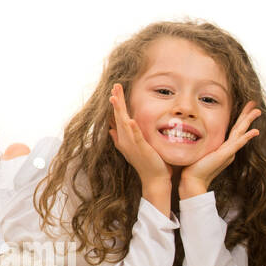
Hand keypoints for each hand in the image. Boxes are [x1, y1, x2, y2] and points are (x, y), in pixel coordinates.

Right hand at [107, 83, 170, 198]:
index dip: (116, 103)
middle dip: (116, 101)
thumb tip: (111, 129)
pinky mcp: (141, 149)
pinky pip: (136, 137)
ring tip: (114, 98)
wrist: (154, 179)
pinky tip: (130, 120)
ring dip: (119, 110)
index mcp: (124, 138)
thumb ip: (121, 138)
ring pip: (123, 123)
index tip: (114, 90)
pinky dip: (132, 129)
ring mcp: (132, 144)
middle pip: (118, 116)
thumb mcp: (134, 147)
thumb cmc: (148, 164)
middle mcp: (125, 139)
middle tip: (114, 86)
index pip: (118, 117)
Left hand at [179, 101, 261, 198]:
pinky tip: (254, 131)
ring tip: (257, 111)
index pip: (234, 129)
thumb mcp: (200, 150)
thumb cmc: (193, 167)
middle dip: (247, 116)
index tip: (246, 108)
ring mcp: (228, 152)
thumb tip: (194, 134)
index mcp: (224, 147)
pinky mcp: (224, 155)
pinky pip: (237, 144)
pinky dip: (246, 137)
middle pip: (240, 128)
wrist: (192, 180)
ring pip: (241, 133)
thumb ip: (202, 143)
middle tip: (255, 105)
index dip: (240, 118)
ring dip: (249, 121)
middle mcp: (228, 148)